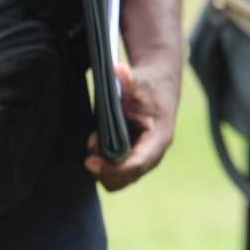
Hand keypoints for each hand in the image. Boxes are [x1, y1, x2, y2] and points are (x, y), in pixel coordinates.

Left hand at [85, 61, 176, 191]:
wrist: (160, 84)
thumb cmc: (149, 85)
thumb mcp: (138, 81)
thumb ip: (127, 79)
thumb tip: (117, 69)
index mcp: (159, 138)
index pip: (136, 165)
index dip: (111, 168)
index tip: (89, 161)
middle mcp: (154, 154)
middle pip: (123, 180)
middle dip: (103, 167)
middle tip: (93, 140)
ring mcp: (145, 159)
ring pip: (118, 180)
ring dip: (101, 166)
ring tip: (95, 139)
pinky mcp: (135, 159)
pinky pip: (116, 174)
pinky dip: (103, 163)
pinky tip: (99, 141)